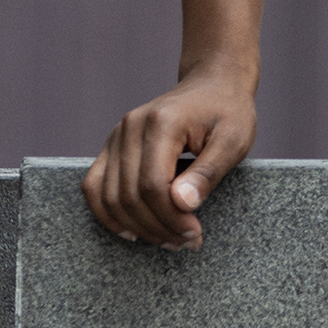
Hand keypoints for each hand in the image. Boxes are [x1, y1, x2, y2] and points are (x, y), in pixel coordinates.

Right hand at [81, 65, 256, 249]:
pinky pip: (94, 186)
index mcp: (161, 122)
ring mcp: (116, 136)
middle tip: (186, 242)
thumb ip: (208, 172)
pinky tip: (132, 231)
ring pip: (108, 195)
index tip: (194, 235)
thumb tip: (182, 203)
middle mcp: (131, 127)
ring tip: (167, 240)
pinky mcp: (111, 146)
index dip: (170, 218)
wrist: (212, 85)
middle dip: (157, 227)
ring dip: (135, 226)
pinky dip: (107, 213)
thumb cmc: (227, 112)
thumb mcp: (233, 140)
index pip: (152, 185)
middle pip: (128, 195)